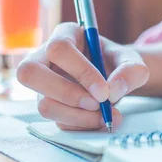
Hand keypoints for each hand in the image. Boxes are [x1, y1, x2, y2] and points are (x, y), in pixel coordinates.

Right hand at [16, 22, 148, 130]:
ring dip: (77, 116)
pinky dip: (81, 126)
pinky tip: (100, 120)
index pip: (58, 48)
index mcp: (65, 35)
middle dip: (66, 94)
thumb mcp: (131, 61)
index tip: (104, 91)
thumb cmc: (117, 63)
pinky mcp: (48, 105)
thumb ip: (131, 70)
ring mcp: (42, 84)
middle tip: (97, 104)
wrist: (114, 80)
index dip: (80, 71)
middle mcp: (44, 57)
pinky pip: (57, 121)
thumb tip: (113, 90)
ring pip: (43, 104)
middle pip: (29, 73)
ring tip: (105, 115)